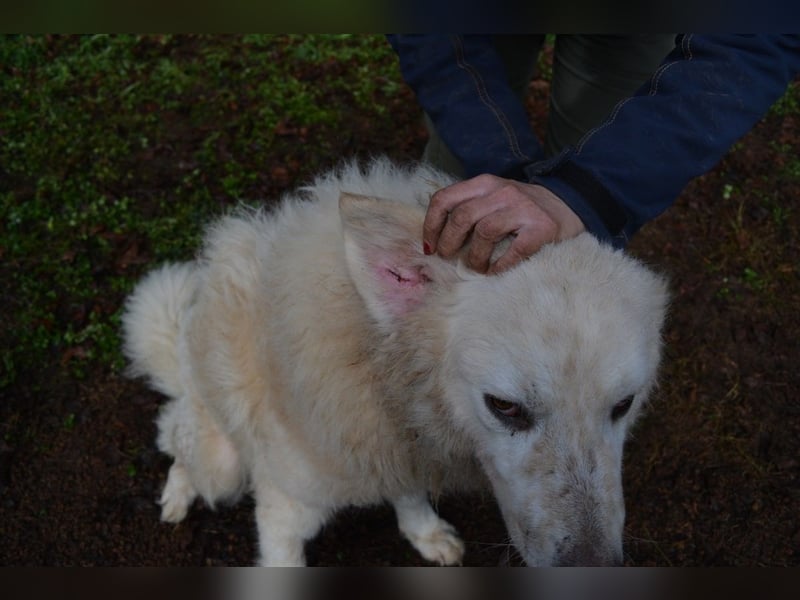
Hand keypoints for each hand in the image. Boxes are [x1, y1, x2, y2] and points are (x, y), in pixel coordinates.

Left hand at [423, 174, 585, 273]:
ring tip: (476, 267)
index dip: (431, 225)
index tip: (430, 245)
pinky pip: (513, 251)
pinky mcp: (541, 229)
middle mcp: (502, 192)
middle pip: (461, 217)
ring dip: (474, 257)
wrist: (568, 205)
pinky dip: (500, 266)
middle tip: (449, 258)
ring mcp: (523, 209)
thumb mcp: (492, 198)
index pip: (445, 199)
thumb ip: (468, 209)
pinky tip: (496, 271)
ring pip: (484, 233)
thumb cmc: (521, 209)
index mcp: (485, 184)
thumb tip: (435, 238)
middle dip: (449, 243)